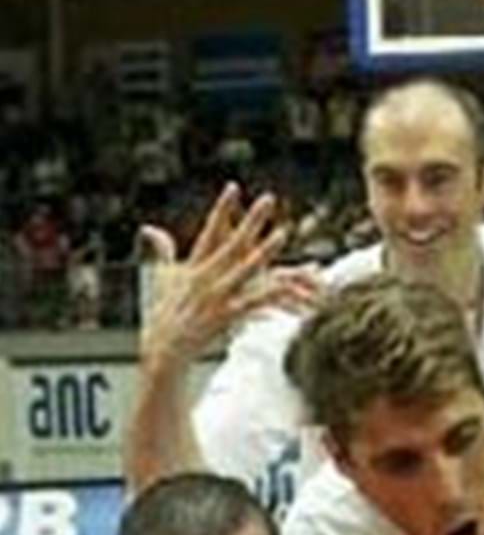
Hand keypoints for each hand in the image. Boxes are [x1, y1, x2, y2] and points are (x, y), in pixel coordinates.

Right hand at [140, 182, 319, 365]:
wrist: (162, 348)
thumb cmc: (165, 311)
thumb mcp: (163, 278)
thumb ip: (162, 250)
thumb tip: (149, 227)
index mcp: (194, 264)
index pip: (210, 230)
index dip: (222, 208)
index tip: (234, 186)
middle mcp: (205, 276)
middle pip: (233, 242)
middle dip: (252, 220)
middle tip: (269, 198)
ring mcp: (215, 295)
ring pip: (244, 268)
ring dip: (264, 251)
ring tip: (283, 233)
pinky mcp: (224, 315)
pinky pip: (250, 302)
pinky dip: (266, 294)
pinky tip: (283, 285)